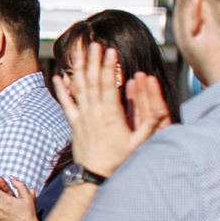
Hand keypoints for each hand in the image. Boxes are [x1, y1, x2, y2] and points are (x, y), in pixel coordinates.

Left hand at [50, 42, 170, 177]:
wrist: (93, 176)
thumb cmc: (118, 160)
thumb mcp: (139, 144)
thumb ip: (149, 126)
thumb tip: (160, 110)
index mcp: (110, 115)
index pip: (108, 85)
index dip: (109, 67)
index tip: (110, 51)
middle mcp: (93, 113)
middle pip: (92, 82)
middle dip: (93, 62)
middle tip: (94, 44)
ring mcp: (81, 117)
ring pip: (78, 89)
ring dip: (78, 70)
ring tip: (78, 53)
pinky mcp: (73, 123)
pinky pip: (66, 103)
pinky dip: (61, 90)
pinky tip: (58, 77)